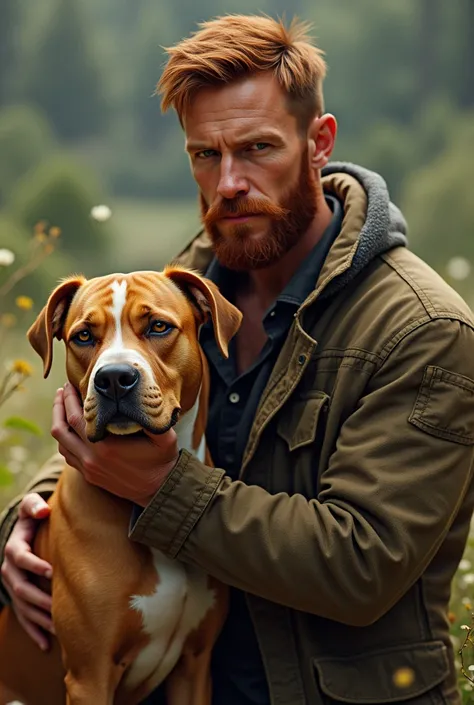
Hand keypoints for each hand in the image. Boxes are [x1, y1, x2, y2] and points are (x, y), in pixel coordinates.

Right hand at [1, 493, 53, 650]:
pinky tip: (45, 645)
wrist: (24, 533)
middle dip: (39, 598)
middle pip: (21, 588)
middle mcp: (9, 571)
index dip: (34, 564)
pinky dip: (34, 632)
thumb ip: (34, 505)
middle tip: (57, 606)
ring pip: (23, 607)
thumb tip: (43, 511)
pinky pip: (24, 618)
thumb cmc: (32, 518)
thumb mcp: (30, 506)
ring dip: (39, 619)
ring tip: (57, 630)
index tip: (51, 570)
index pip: (20, 557)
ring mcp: (13, 587)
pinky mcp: (19, 599)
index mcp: (14, 548)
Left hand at [51, 384, 179, 505]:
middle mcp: (92, 459)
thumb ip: (153, 419)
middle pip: (61, 429)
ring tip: (62, 406)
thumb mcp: (164, 437)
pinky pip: (68, 456)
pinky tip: (69, 428)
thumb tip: (142, 397)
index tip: (70, 384)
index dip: (69, 399)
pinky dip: (64, 440)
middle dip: (60, 406)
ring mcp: (88, 469)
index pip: (77, 418)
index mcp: (106, 447)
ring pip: (60, 444)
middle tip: (62, 390)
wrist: (159, 489)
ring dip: (58, 422)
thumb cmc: (161, 460)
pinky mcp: (89, 476)